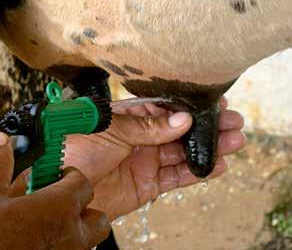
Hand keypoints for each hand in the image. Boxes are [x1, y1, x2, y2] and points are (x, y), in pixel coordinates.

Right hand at [0, 133, 109, 249]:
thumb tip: (1, 143)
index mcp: (59, 209)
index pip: (82, 182)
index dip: (70, 175)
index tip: (59, 174)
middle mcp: (71, 235)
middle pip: (97, 217)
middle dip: (83, 206)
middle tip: (62, 200)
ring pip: (87, 239)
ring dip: (76, 228)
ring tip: (52, 222)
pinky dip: (64, 245)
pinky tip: (40, 240)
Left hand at [64, 97, 244, 219]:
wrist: (57, 188)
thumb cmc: (73, 149)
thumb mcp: (109, 128)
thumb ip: (146, 125)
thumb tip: (182, 118)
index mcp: (128, 117)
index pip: (166, 108)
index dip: (191, 107)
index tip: (215, 104)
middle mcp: (139, 137)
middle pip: (180, 130)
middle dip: (206, 126)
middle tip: (234, 123)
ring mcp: (144, 160)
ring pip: (183, 153)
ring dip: (208, 147)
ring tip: (234, 142)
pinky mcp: (147, 184)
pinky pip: (176, 177)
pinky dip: (197, 172)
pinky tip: (217, 165)